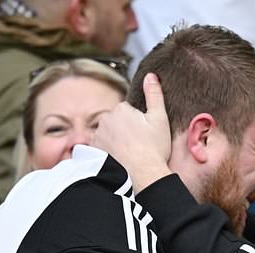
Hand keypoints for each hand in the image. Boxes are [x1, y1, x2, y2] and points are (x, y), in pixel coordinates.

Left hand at [92, 72, 172, 190]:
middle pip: (116, 122)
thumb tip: (151, 75)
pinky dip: (108, 152)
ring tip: (130, 154)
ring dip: (116, 141)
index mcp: (121, 109)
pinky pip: (101, 147)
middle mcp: (105, 120)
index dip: (138, 123)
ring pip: (109, 134)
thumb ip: (154, 94)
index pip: (128, 111)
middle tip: (139, 145)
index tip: (145, 135)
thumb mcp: (160, 118)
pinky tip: (120, 160)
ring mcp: (98, 136)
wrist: (144, 174)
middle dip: (125, 131)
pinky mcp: (94, 151)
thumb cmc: (154, 148)